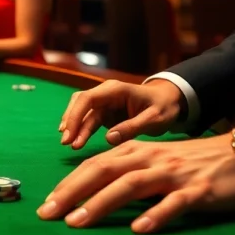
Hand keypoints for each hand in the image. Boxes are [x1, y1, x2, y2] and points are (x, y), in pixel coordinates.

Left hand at [37, 135, 234, 233]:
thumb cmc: (191, 162)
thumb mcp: (154, 161)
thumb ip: (126, 172)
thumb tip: (90, 191)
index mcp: (135, 151)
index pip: (93, 166)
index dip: (68, 184)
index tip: (46, 203)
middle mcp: (149, 158)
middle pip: (102, 172)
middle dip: (71, 193)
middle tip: (47, 214)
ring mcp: (173, 174)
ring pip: (131, 185)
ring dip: (100, 204)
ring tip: (77, 223)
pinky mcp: (199, 190)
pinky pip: (175, 203)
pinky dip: (156, 214)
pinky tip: (139, 229)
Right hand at [59, 79, 183, 149]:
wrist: (169, 102)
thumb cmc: (164, 107)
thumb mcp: (154, 119)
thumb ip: (132, 127)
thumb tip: (108, 138)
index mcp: (115, 90)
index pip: (88, 99)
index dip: (75, 115)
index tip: (69, 134)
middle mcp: (105, 93)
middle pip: (80, 104)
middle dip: (70, 122)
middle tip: (66, 143)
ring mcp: (104, 103)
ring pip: (82, 112)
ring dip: (74, 127)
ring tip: (69, 144)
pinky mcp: (104, 113)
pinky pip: (88, 120)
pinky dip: (81, 130)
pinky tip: (75, 141)